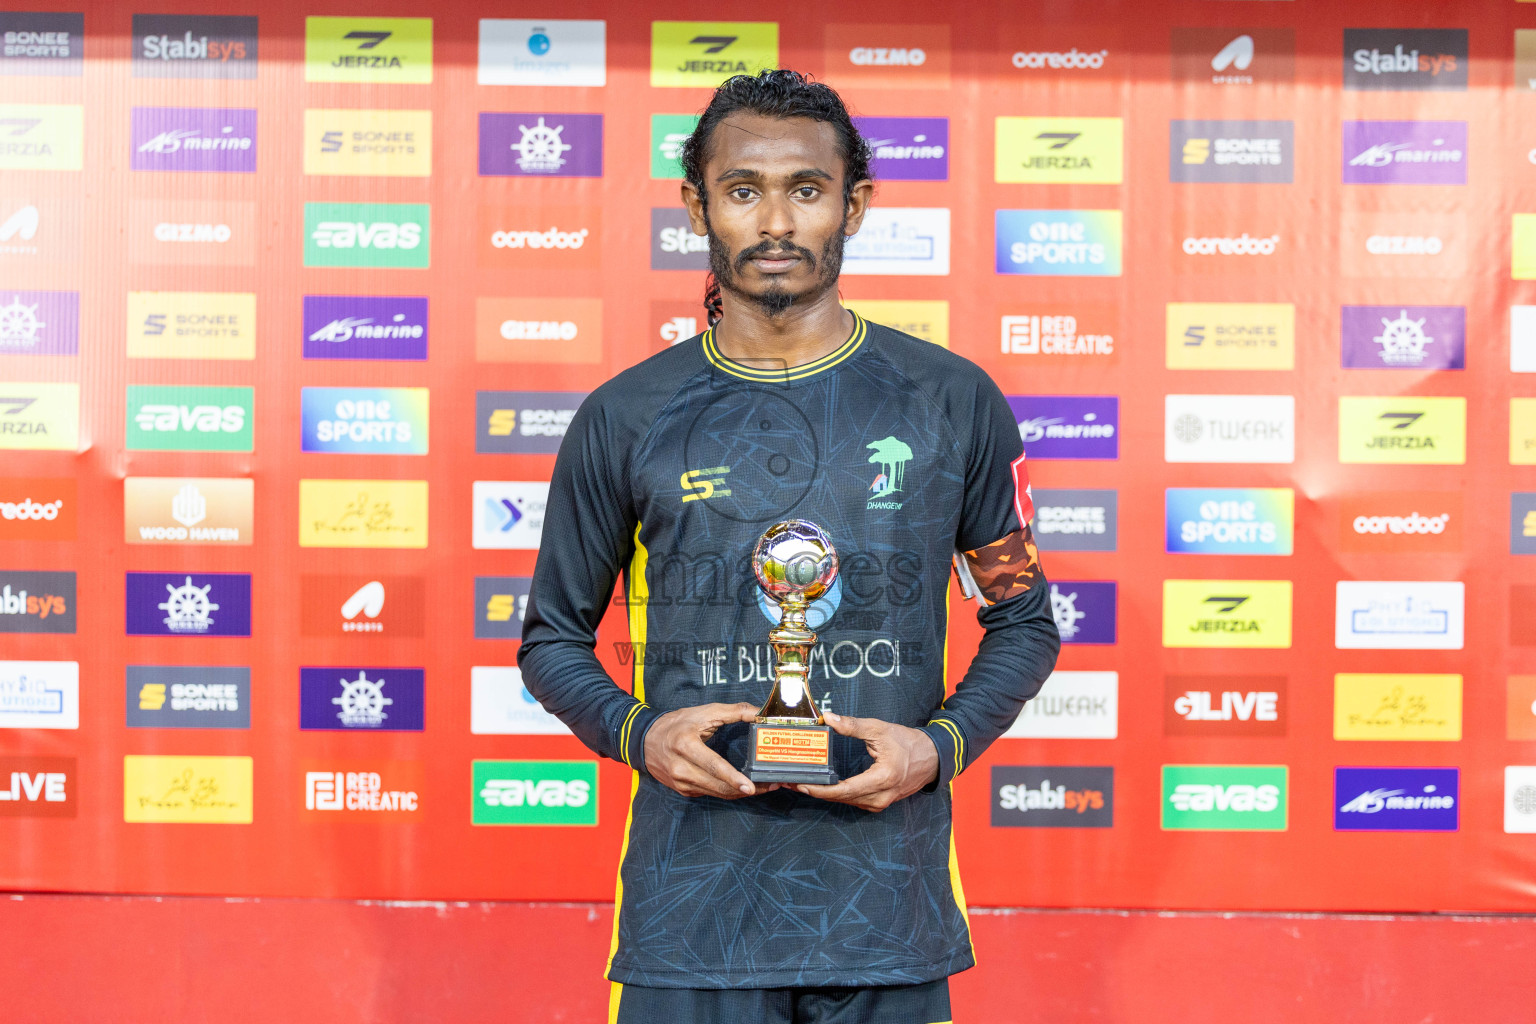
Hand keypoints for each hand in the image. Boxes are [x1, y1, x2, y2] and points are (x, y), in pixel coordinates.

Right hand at [643, 702, 761, 798]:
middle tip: (770, 786)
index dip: (732, 778)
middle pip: (717, 785)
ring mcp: (681, 782)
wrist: (645, 740)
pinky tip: (741, 788)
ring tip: (763, 788)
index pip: (712, 765)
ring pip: (716, 793)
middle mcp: (681, 767)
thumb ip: (733, 711)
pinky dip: (727, 792)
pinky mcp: (683, 790)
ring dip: (739, 793)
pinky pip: (709, 793)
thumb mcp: (702, 712)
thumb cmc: (676, 724)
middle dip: (745, 789)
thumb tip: (759, 712)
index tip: (750, 786)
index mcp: (686, 745)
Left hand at [795, 712, 939, 811]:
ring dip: (825, 794)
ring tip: (804, 784)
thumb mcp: (879, 729)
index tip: (802, 784)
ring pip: (847, 802)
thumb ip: (852, 725)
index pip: (844, 790)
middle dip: (816, 791)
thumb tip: (828, 718)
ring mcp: (881, 803)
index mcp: (882, 779)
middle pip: (842, 798)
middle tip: (793, 783)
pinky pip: (854, 801)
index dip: (821, 789)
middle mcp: (881, 796)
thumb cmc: (908, 743)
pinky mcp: (880, 802)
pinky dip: (838, 794)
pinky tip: (824, 786)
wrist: (932, 758)